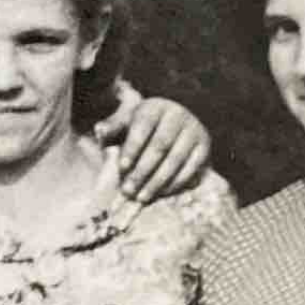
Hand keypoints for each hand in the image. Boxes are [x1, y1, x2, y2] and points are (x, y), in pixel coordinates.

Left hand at [94, 92, 209, 199]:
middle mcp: (177, 115)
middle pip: (160, 146)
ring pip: (176, 159)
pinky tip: (161, 193)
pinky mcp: (204, 146)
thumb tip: (99, 130)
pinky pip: (191, 167)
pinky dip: (176, 183)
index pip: (143, 126)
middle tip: (128, 191)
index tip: (122, 167)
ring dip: (158, 181)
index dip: (133, 147)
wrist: (175, 122)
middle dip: (142, 171)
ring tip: (142, 197)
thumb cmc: (143, 125)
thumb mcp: (126, 121)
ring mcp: (194, 130)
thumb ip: (113, 127)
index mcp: (154, 107)